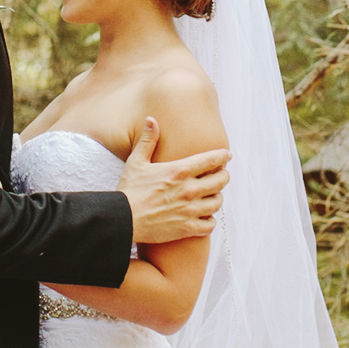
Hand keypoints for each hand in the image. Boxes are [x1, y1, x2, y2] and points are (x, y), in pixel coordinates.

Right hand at [116, 117, 229, 245]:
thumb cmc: (129, 190)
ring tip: (210, 196)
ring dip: (216, 198)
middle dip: (223, 176)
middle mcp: (189, 189)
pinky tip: (203, 217)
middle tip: (219, 176)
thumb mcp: (137, 161)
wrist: (122, 219)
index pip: (212, 160)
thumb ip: (148, 140)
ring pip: (218, 202)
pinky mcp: (187, 228)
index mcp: (179, 170)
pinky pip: (210, 225)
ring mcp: (189, 210)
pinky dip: (209, 220)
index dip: (223, 156)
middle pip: (221, 180)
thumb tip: (151, 119)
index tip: (226, 155)